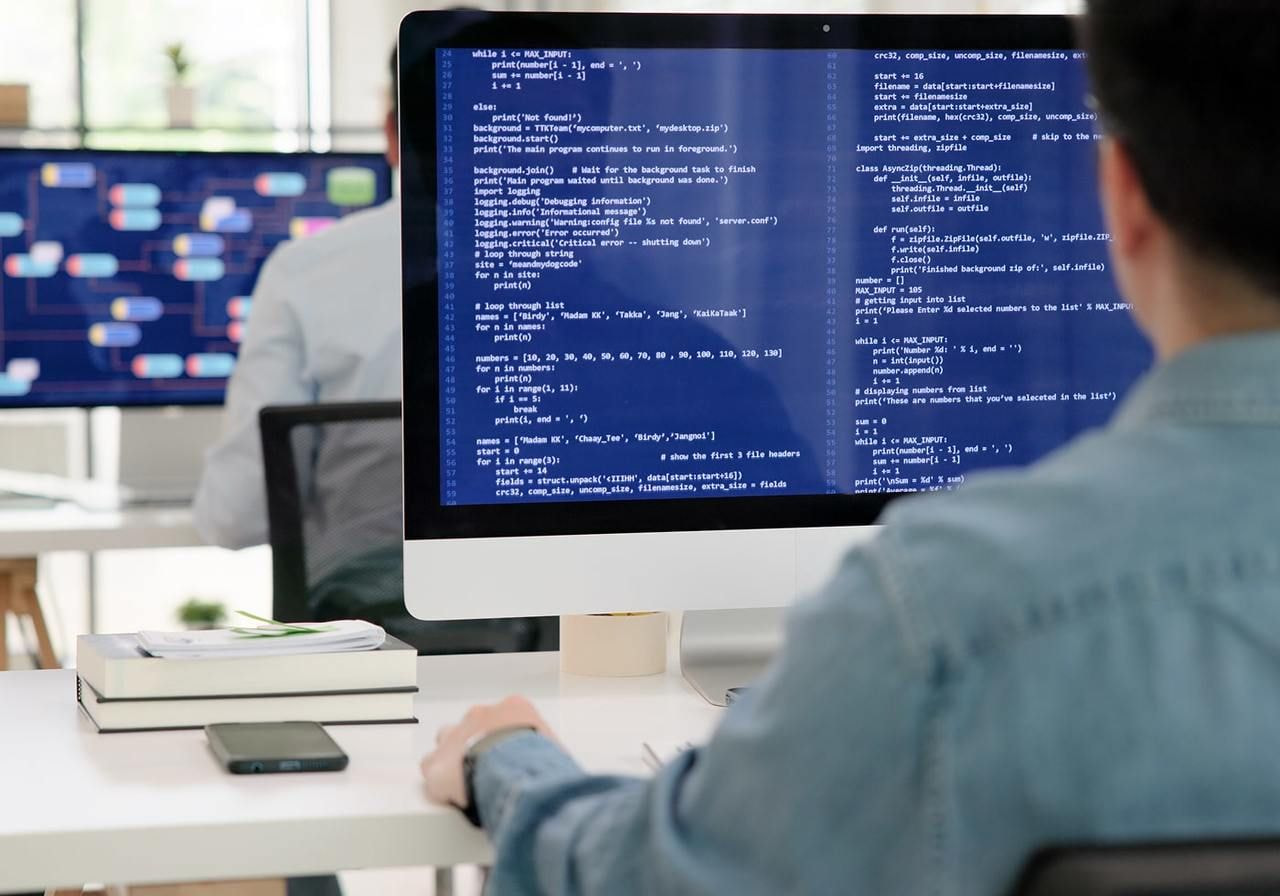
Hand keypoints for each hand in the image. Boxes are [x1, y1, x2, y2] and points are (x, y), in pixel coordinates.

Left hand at [420, 695, 555, 810]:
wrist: (514, 768)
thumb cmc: (540, 759)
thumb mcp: (554, 748)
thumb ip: (546, 752)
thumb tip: (554, 769)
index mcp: (514, 708)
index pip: (506, 717)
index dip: (507, 739)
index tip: (512, 757)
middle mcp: (481, 715)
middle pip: (473, 726)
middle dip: (477, 744)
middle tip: (489, 771)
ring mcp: (456, 736)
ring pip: (447, 743)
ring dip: (454, 759)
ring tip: (468, 783)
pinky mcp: (437, 763)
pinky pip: (432, 772)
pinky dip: (439, 785)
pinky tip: (452, 798)